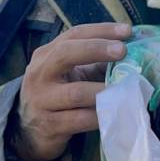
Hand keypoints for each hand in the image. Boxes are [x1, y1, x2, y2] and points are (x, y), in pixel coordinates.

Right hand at [8, 23, 129, 160]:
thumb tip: (131, 53)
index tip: (127, 30)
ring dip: (103, 89)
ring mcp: (42, 100)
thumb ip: (93, 62)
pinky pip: (80, 119)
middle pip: (65, 54)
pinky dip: (100, 115)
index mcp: (46, 55)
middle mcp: (40, 74)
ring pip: (75, 92)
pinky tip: (115, 112)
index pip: (74, 35)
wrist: (27, 130)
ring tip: (125, 87)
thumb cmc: (56, 95)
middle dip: (96, 49)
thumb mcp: (67, 73)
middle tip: (122, 50)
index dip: (101, 30)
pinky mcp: (50, 125)